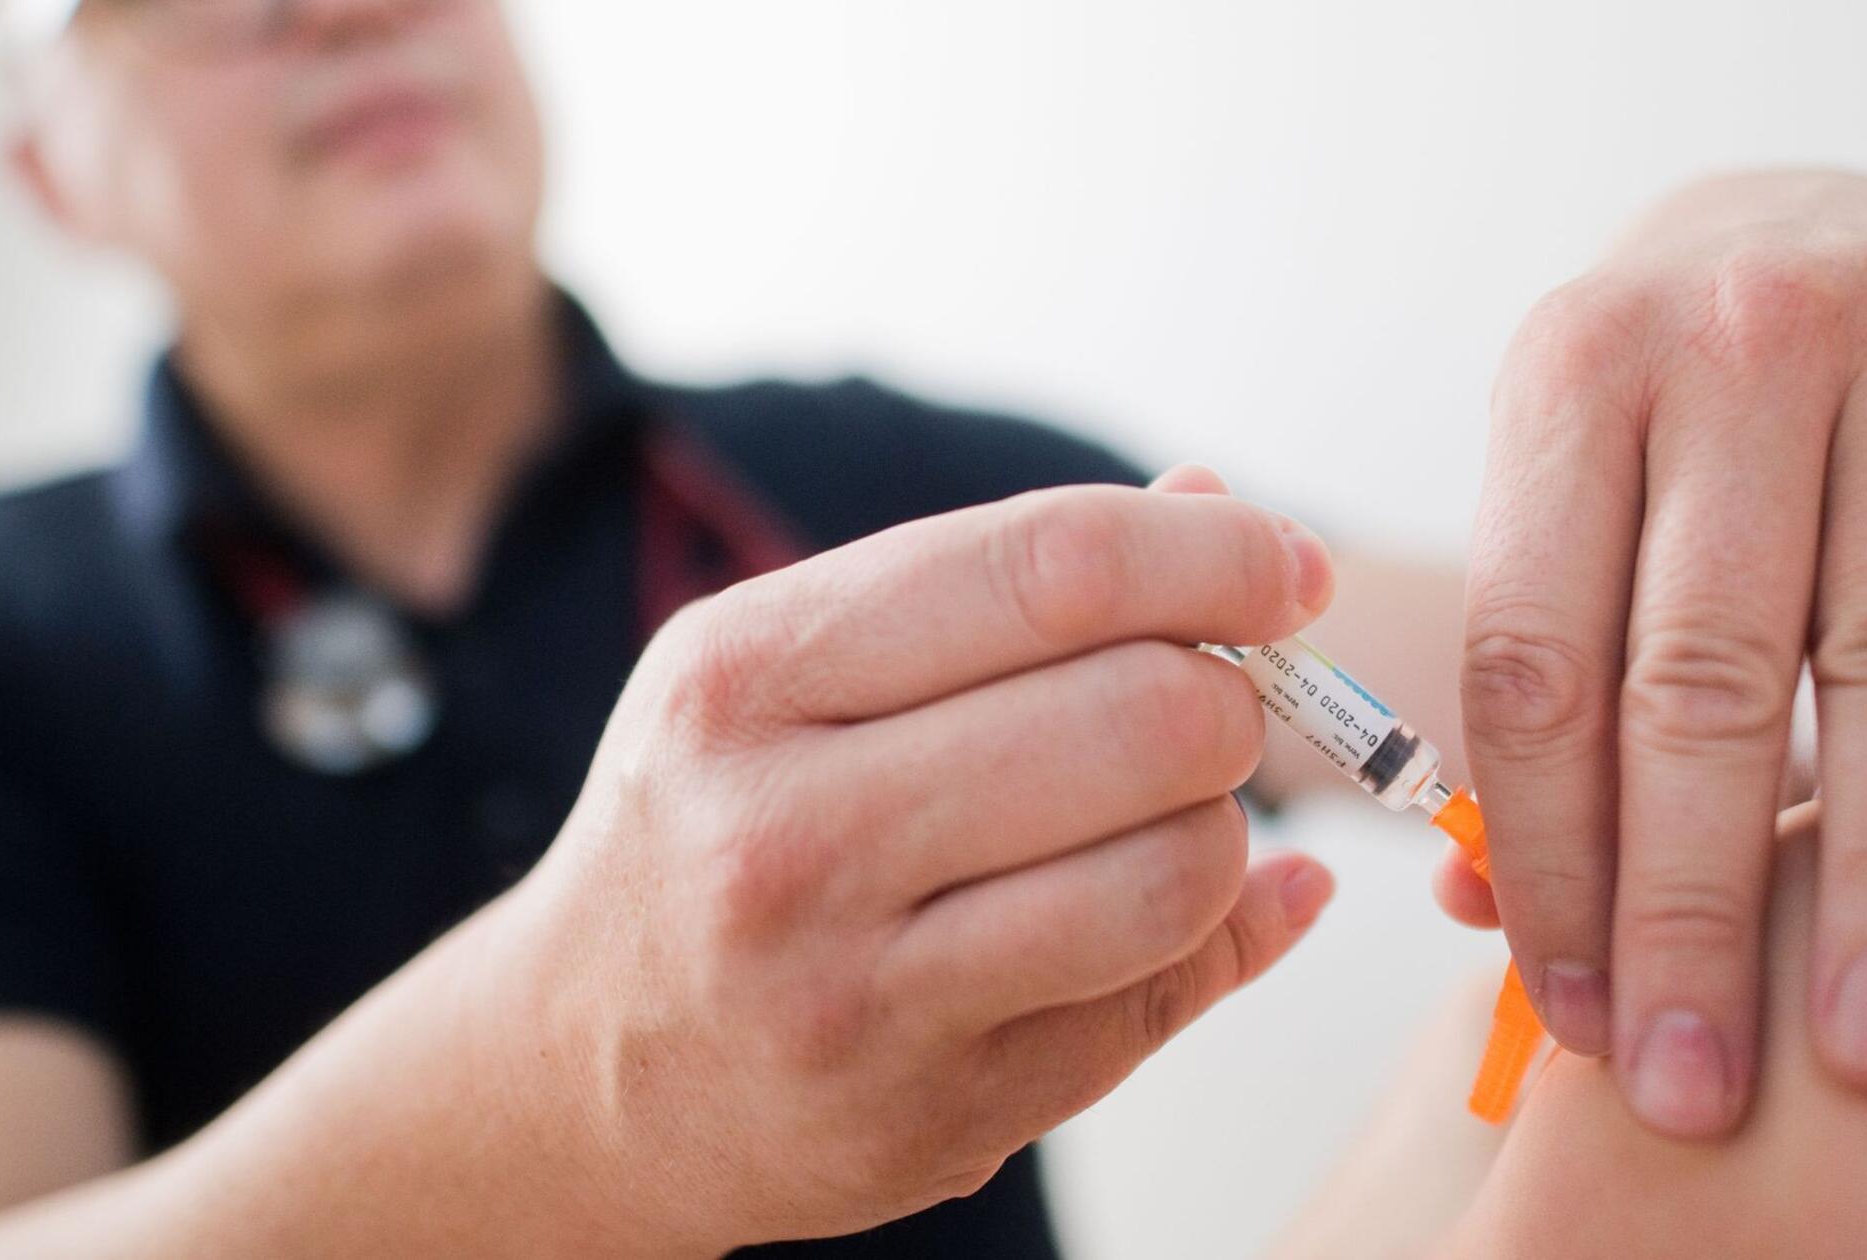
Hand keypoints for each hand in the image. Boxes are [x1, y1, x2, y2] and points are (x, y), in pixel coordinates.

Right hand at [487, 480, 1337, 1249]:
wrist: (575, 1070)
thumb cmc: (716, 823)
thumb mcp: (788, 668)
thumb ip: (996, 586)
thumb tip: (1214, 501)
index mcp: (748, 676)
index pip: (1052, 570)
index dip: (1216, 555)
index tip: (1291, 565)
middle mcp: (788, 835)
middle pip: (1147, 716)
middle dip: (1229, 697)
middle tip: (1209, 706)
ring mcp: (859, 994)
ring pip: (1180, 872)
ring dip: (1222, 829)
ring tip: (1165, 817)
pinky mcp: (937, 1117)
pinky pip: (1161, 998)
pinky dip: (1208, 935)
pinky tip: (1166, 908)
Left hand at [1445, 170, 1866, 1137]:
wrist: (1786, 220)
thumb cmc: (1660, 417)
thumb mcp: (1557, 501)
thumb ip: (1535, 688)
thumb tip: (1474, 910)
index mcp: (1565, 390)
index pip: (1538, 664)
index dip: (1553, 857)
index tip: (1581, 1016)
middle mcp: (1718, 352)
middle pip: (1702, 674)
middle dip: (1694, 903)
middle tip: (1700, 1078)